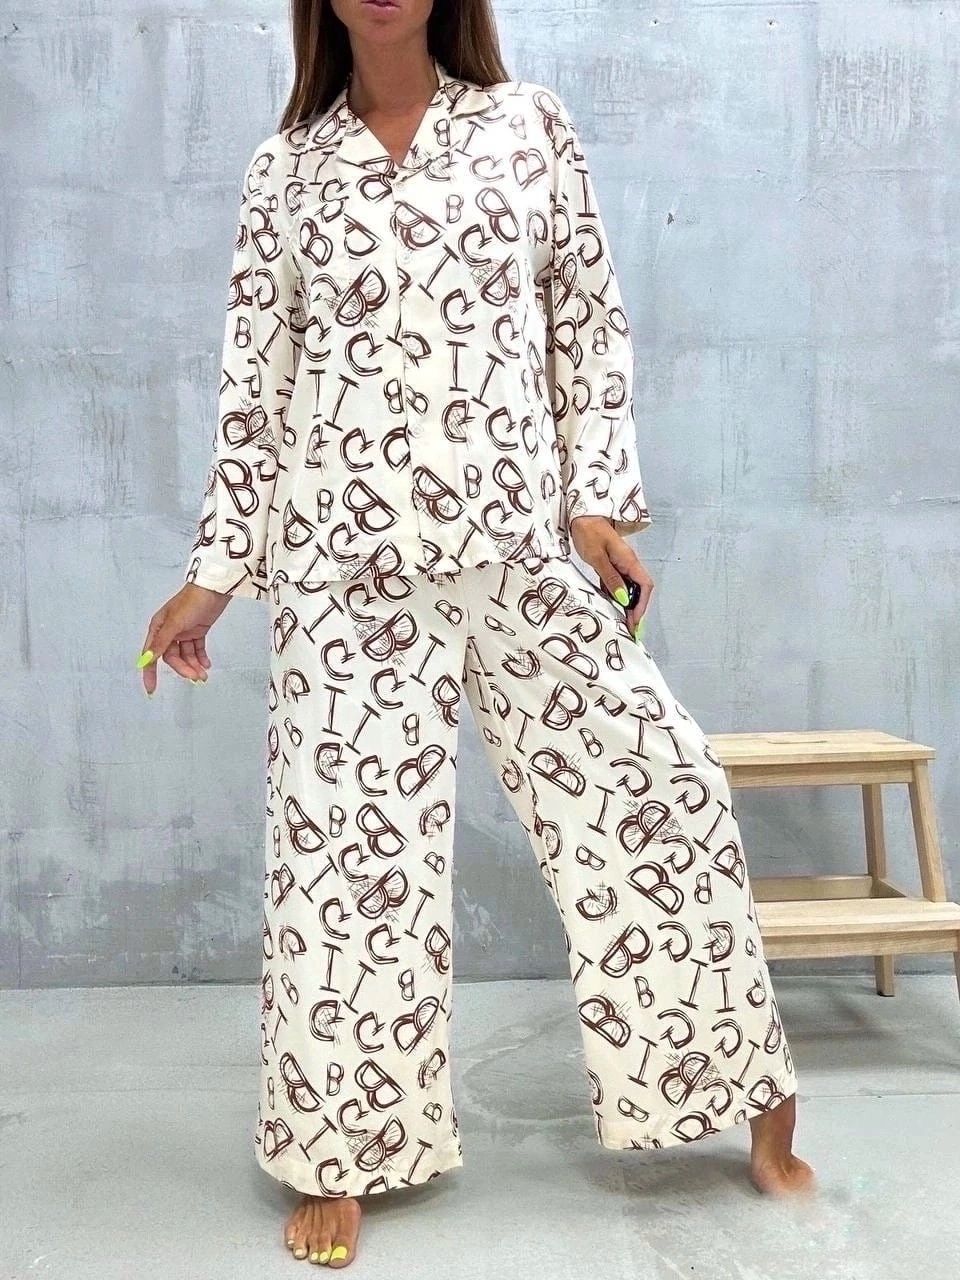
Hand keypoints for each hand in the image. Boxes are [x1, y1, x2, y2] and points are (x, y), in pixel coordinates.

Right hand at [137, 583, 232, 694]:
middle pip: (172, 657)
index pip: (151, 654)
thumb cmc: (192, 601)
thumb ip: (162, 642)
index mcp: (158, 627)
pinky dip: (201, 657)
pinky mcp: (197, 631)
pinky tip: (207, 664)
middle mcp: (168, 630)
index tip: (152, 690)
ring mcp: (183, 631)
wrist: (214, 589)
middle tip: (196, 677)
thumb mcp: (174, 623)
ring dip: (194, 665)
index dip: (150, 672)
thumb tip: (147, 658)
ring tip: (204, 674)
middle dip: (183, 668)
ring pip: (185, 655)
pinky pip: (196, 649)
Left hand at [569, 515, 654, 637]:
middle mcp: (628, 563)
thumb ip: (610, 578)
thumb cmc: (589, 532)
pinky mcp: (610, 564)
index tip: (635, 622)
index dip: (642, 606)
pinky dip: (617, 596)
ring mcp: (620, 564)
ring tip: (622, 623)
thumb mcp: (597, 557)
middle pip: (639, 590)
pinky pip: (617, 583)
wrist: (582, 514)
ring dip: (627, 605)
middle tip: (630, 629)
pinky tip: (612, 607)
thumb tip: (623, 599)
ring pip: (628, 588)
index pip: (644, 587)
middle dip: (637, 610)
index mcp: (629, 561)